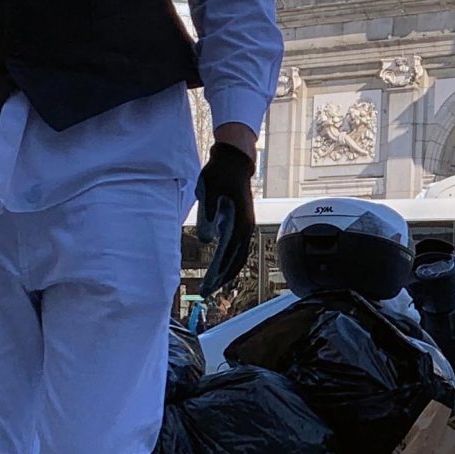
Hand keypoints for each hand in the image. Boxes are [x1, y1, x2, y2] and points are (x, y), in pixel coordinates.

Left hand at [194, 142, 256, 293]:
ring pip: (239, 256)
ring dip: (227, 271)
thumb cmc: (219, 175)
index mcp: (238, 222)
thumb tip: (208, 241)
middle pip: (236, 260)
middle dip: (222, 278)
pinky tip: (223, 266)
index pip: (228, 255)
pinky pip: (240, 247)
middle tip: (207, 292)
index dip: (217, 272)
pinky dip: (232, 260)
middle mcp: (246, 227)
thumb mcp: (208, 194)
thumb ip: (207, 218)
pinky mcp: (244, 222)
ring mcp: (247, 225)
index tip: (207, 286)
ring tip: (215, 284)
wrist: (234, 161)